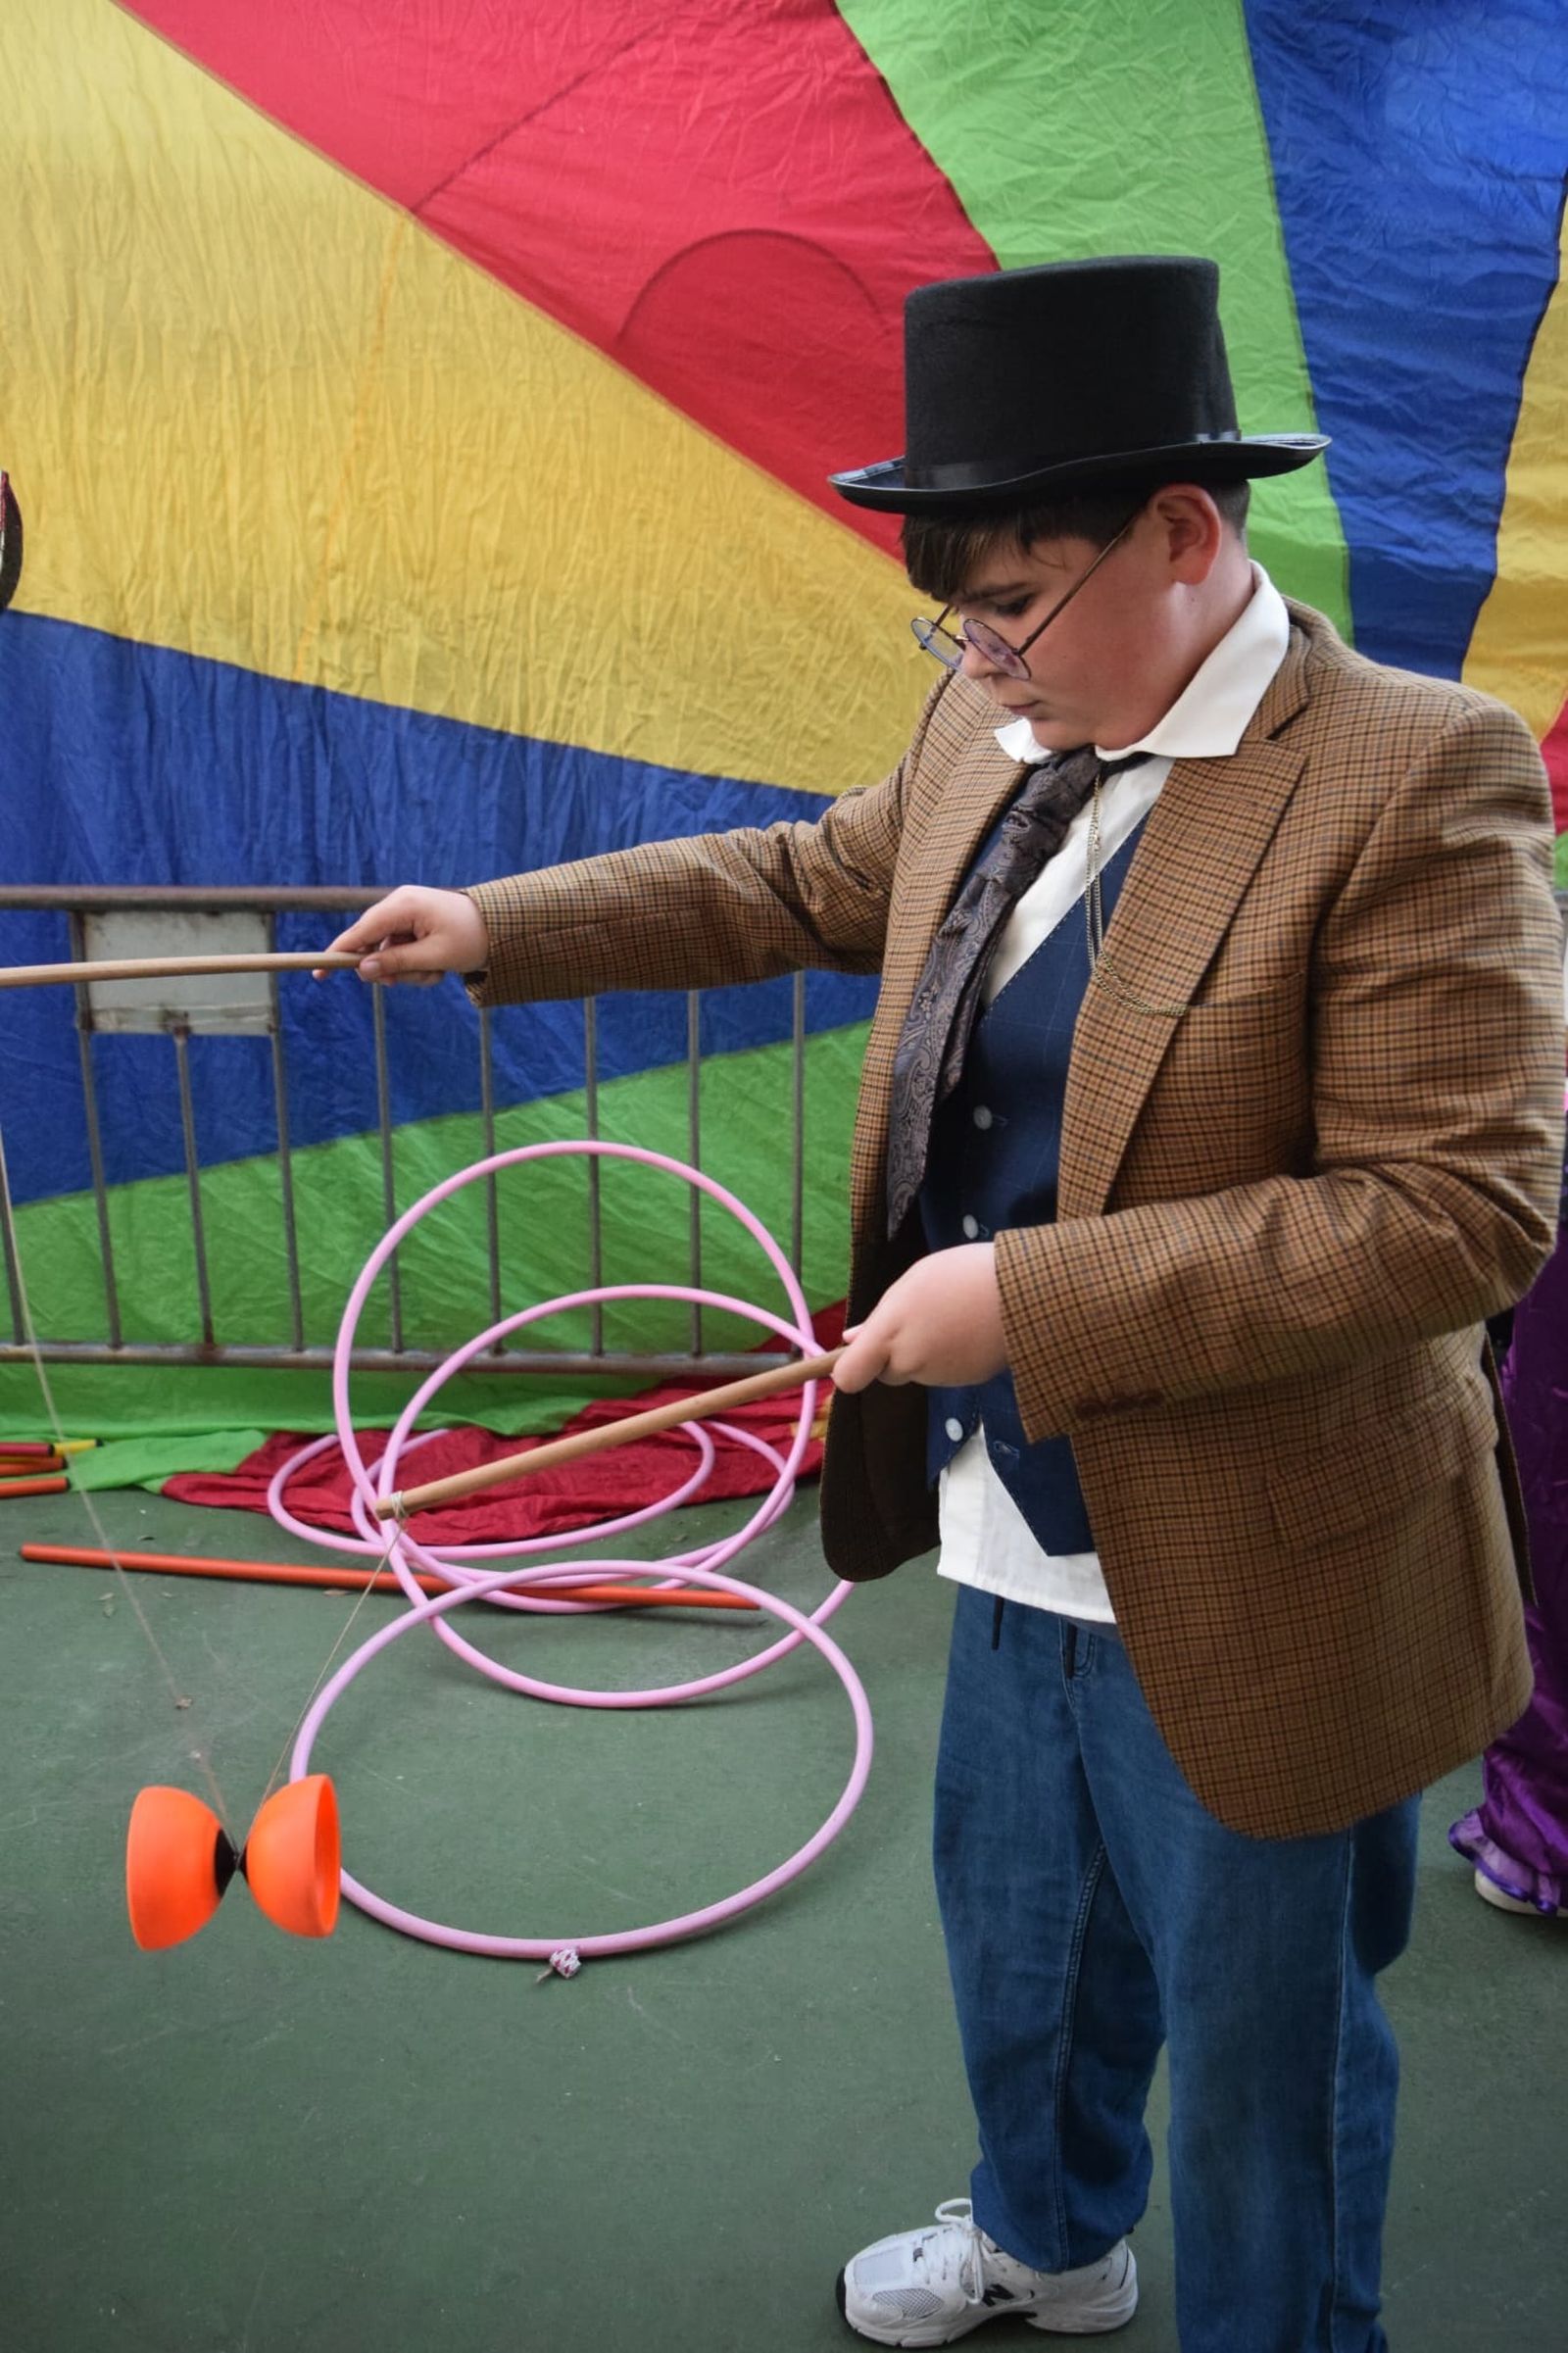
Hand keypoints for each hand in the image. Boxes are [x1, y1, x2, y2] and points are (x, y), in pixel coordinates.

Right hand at [316, 886, 489, 983]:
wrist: (504, 926)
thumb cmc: (472, 939)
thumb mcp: (434, 957)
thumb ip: (396, 964)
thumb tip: (362, 971)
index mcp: (403, 905)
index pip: (361, 931)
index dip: (340, 953)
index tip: (318, 973)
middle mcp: (400, 904)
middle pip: (373, 945)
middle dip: (392, 969)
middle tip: (413, 979)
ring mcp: (407, 913)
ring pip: (389, 954)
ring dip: (409, 971)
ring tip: (437, 971)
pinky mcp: (414, 923)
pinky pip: (402, 951)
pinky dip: (417, 965)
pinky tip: (439, 967)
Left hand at [832, 1245, 1005, 1393]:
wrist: (1023, 1293)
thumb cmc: (962, 1275)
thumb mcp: (912, 1282)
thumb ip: (879, 1316)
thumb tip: (850, 1339)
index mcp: (890, 1333)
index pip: (849, 1376)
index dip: (847, 1370)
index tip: (855, 1354)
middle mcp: (911, 1362)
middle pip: (887, 1371)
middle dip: (894, 1353)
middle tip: (920, 1316)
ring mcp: (940, 1376)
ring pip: (917, 1371)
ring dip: (925, 1352)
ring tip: (952, 1314)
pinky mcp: (966, 1381)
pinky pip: (945, 1372)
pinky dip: (951, 1356)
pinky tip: (969, 1329)